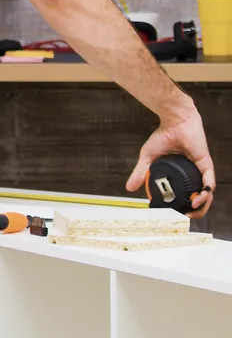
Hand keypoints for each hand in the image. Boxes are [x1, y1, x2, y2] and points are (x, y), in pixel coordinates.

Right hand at [125, 101, 215, 217]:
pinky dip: (205, 192)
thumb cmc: (163, 136)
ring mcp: (200, 170)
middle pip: (198, 197)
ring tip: (193, 211)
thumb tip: (129, 188)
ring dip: (202, 205)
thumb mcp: (148, 158)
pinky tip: (198, 199)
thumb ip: (140, 173)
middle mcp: (192, 174)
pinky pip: (209, 182)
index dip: (182, 206)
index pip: (185, 193)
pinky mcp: (206, 164)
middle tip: (187, 217)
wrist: (174, 121)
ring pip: (207, 193)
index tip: (175, 214)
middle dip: (196, 211)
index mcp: (181, 174)